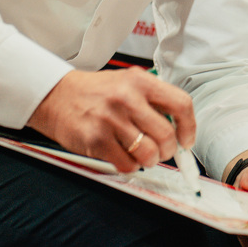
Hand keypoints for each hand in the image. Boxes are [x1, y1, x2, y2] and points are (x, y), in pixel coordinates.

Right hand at [28, 67, 195, 172]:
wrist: (58, 96)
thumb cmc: (97, 92)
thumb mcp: (128, 82)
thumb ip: (153, 100)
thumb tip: (180, 129)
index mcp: (140, 81)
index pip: (181, 104)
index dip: (189, 127)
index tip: (186, 140)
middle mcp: (128, 98)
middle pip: (166, 135)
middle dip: (168, 150)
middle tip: (161, 150)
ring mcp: (111, 120)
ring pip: (149, 154)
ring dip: (149, 160)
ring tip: (140, 152)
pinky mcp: (97, 141)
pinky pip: (127, 165)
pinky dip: (130, 166)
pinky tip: (122, 155)